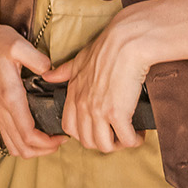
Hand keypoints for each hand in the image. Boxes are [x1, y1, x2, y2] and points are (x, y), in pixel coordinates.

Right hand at [0, 0, 62, 158]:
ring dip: (31, 149)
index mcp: (9, 96)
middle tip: (60, 141)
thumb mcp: (18, 44)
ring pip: (12, 145)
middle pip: (21, 147)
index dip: (47, 143)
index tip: (62, 137)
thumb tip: (51, 72)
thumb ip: (37, 59)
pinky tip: (34, 131)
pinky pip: (7, 135)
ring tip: (49, 140)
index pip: (28, 134)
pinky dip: (21, 141)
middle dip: (43, 150)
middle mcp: (1, 107)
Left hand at [44, 6, 152, 153]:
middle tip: (116, 134)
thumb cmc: (107, 48)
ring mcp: (99, 111)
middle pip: (88, 141)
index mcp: (74, 94)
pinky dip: (134, 140)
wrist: (127, 42)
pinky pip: (126, 140)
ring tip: (128, 135)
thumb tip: (48, 76)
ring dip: (118, 144)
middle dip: (103, 142)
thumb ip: (64, 71)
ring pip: (105, 145)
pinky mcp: (118, 113)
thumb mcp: (80, 59)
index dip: (84, 134)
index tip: (98, 129)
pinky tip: (139, 132)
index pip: (69, 128)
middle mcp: (83, 105)